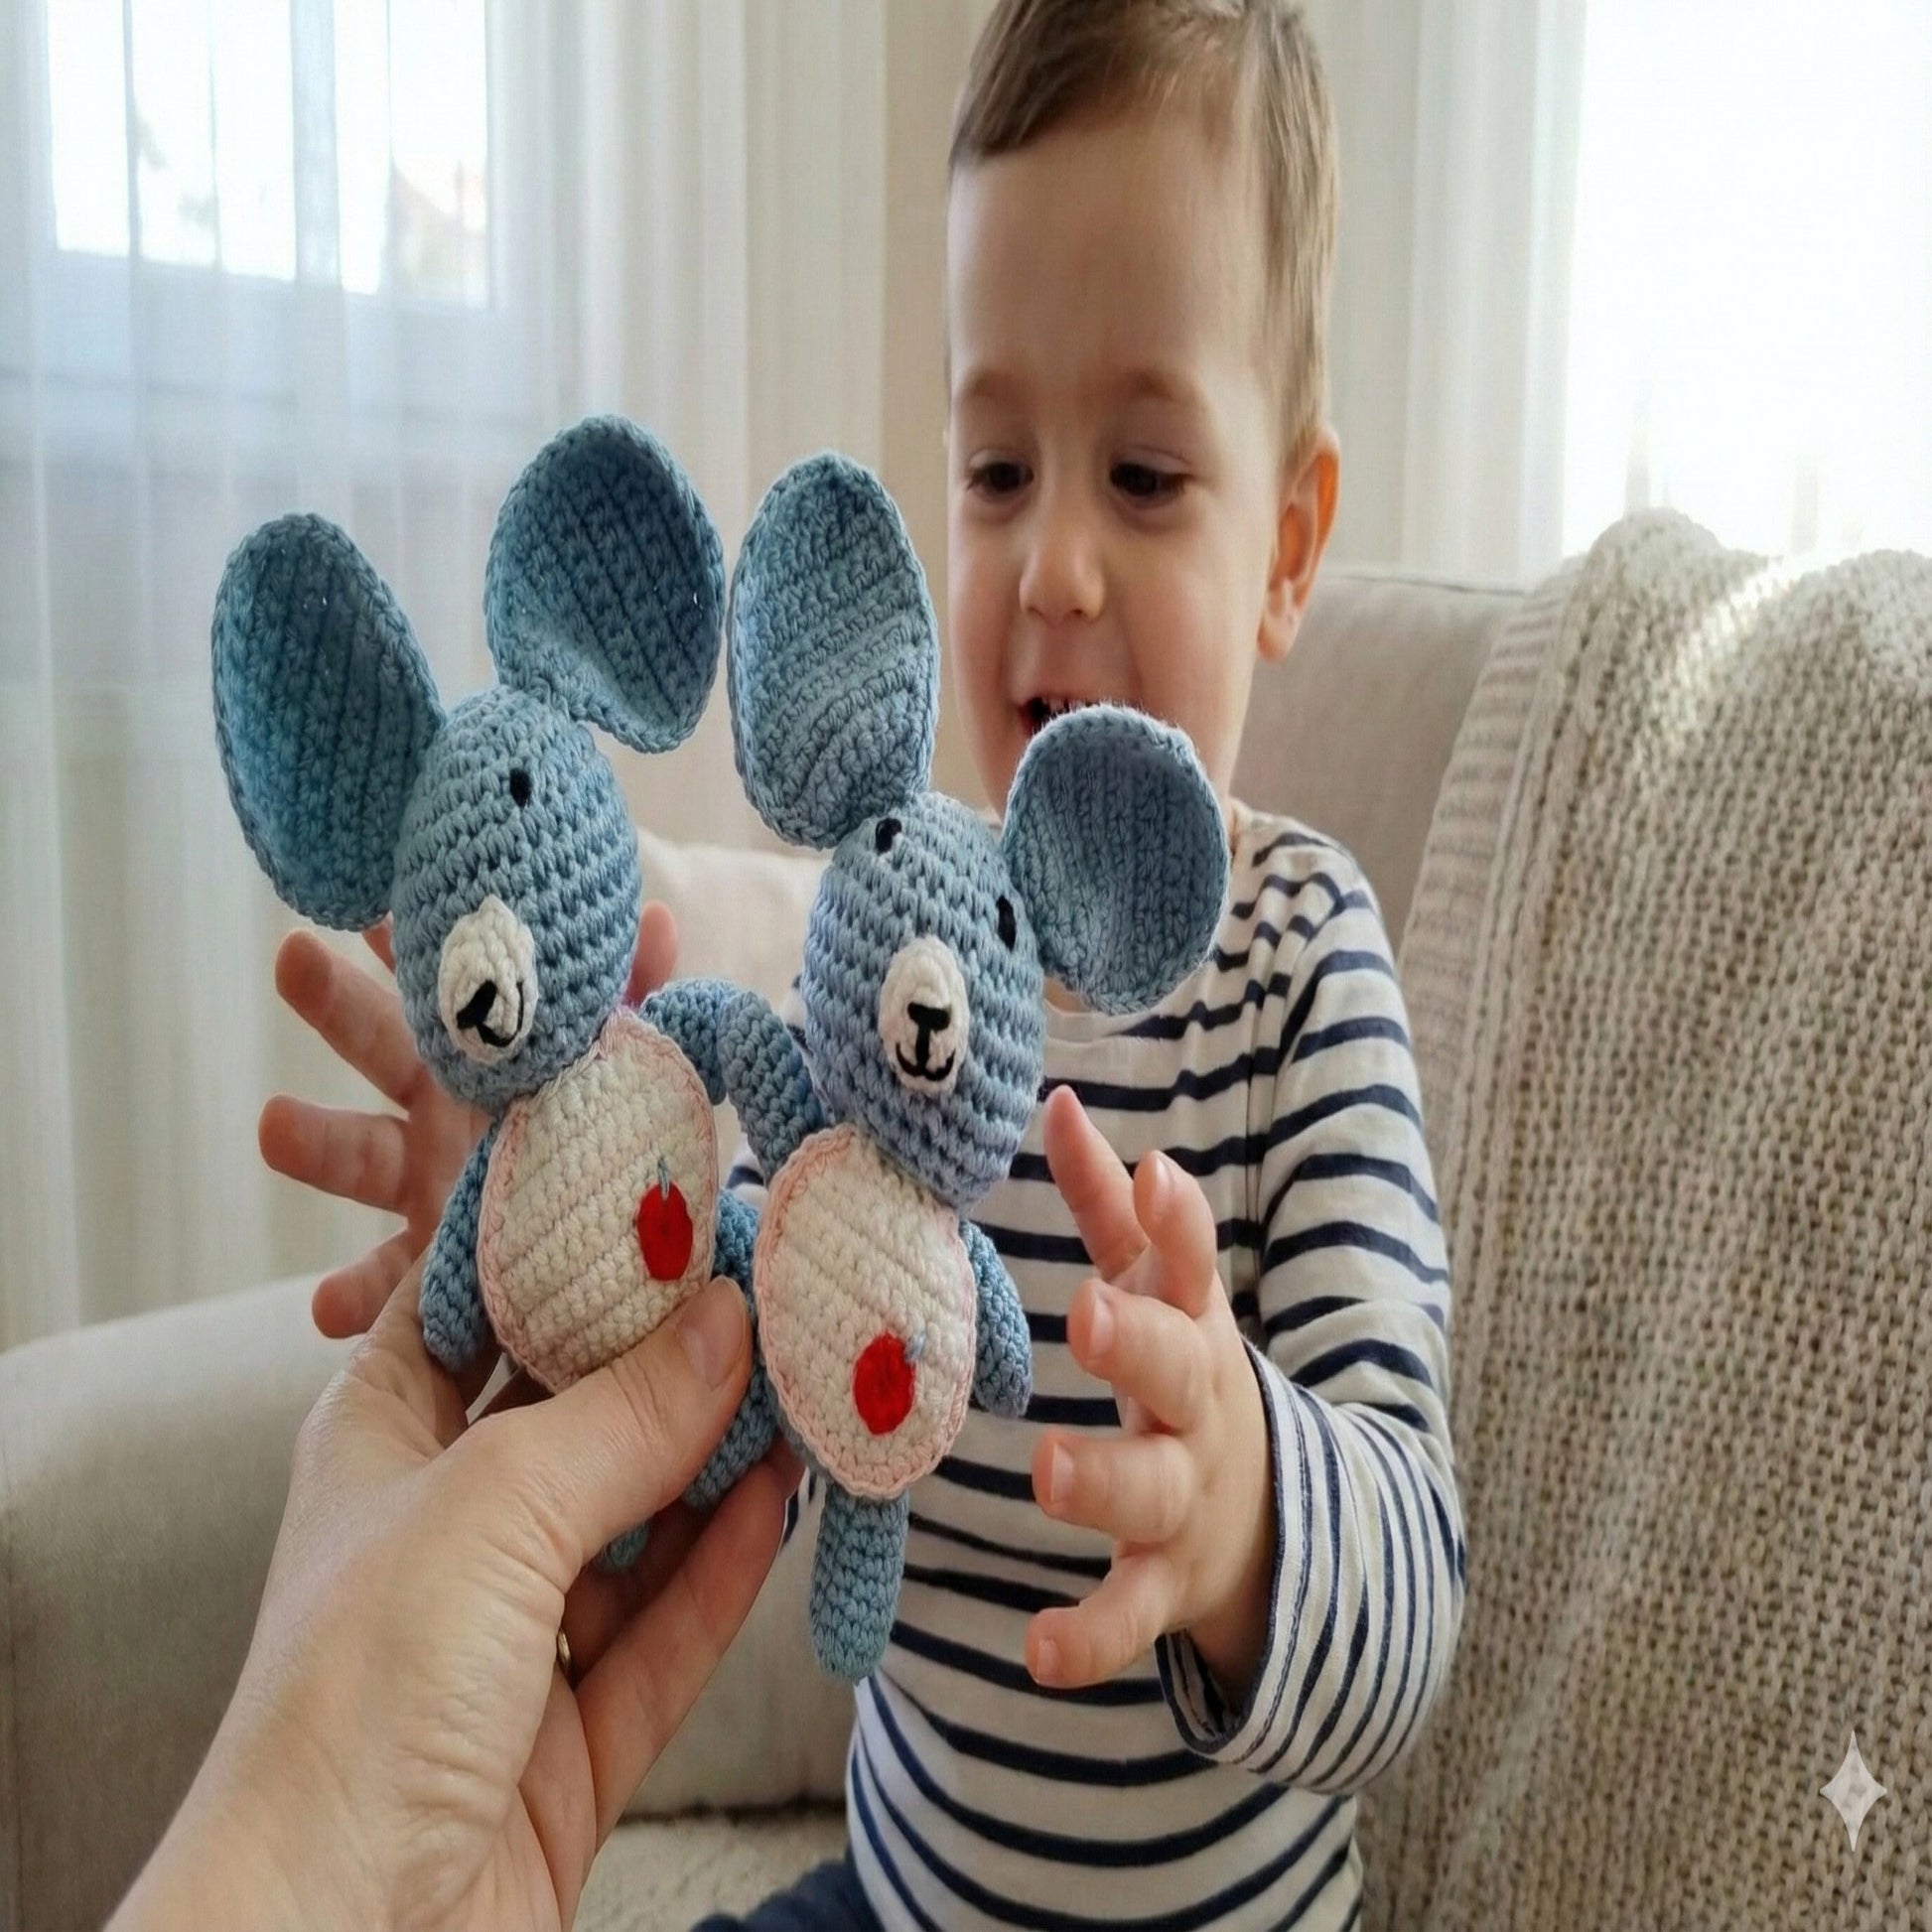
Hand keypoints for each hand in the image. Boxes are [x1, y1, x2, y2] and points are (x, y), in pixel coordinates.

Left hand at [115, 1259, 796, 1931]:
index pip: (479, 1306)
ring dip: (718, 1462)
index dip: (568, 1250)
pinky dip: (725, 1567)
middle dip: (673, 1360)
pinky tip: (783, 1500)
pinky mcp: (571, 1738)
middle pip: (580, 1415)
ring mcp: (512, 1636)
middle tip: (774, 1292)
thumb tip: (731, 1321)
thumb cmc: (351, 1704)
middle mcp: (447, 1528)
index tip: (672, 1200)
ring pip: (639, 1523)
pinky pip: (666, 1630)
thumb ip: (623, 1415)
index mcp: (383, 1442)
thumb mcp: (492, 1510)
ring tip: (807, 1384)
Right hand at [261, 902, 680, 1339]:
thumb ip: (639, 1005)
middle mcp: (446, 1117)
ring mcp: (427, 1191)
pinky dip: (356, 1294)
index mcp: (493, 1062)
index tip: (371, 895)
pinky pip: (389, 1285)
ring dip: (318, 1141)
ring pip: (362, 1158)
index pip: (445, 990)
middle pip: (386, 1049)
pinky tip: (327, 1305)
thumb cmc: (612, 1151)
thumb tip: (658, 919)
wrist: (618, 1260)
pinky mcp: (431, 1273)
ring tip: (274, 1127)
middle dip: (340, 1004)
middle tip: (294, 957)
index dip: (409, 945)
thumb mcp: (631, 1076)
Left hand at [1026, 1086, 1275, 1698]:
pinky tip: (1040, 1651)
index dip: (1175, 1220)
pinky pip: (1130, 1615)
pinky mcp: (1165, 1583)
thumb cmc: (1181, 1372)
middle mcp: (1196, 1407)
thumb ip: (1104, 1202)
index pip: (1190, 1262)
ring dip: (1105, 1482)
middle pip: (1177, 1370)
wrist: (1262, 1517)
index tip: (1157, 1173)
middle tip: (1088, 1315)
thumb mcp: (1155, 1287)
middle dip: (1137, 1342)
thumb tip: (1054, 1101)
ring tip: (1051, 1474)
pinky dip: (1091, 1638)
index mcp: (1191, 1326)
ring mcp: (1186, 1498)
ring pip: (1151, 1491)